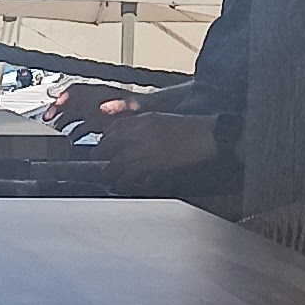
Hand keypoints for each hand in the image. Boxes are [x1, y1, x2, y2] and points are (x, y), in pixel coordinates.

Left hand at [81, 109, 222, 187]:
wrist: (205, 135)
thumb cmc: (189, 129)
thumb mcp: (161, 121)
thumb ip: (144, 128)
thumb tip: (133, 139)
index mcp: (142, 120)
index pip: (113, 128)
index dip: (106, 139)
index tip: (105, 147)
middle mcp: (138, 132)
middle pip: (108, 145)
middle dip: (101, 155)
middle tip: (100, 163)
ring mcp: (143, 148)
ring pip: (115, 162)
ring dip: (110, 172)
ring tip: (108, 178)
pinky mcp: (150, 163)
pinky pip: (129, 175)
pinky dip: (124, 181)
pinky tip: (123, 185)